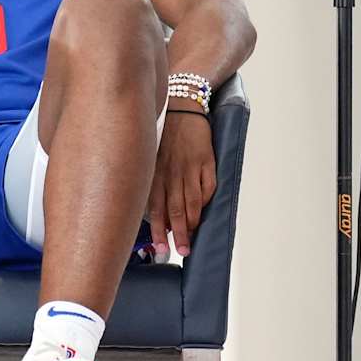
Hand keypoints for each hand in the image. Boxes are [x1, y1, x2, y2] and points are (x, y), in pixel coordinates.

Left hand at [146, 109, 215, 257]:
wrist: (183, 108)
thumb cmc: (164, 138)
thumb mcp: (152, 159)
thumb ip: (155, 186)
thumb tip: (162, 218)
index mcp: (156, 173)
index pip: (155, 208)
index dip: (158, 230)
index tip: (160, 248)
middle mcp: (172, 173)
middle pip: (174, 209)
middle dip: (178, 234)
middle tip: (181, 251)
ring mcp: (190, 168)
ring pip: (191, 201)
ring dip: (192, 223)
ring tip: (192, 240)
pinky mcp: (206, 162)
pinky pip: (208, 187)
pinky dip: (206, 202)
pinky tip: (203, 213)